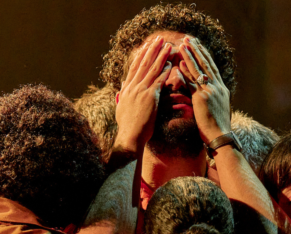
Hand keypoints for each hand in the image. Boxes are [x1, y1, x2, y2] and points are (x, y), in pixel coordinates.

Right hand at [114, 36, 173, 151]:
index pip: (134, 68)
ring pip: (152, 70)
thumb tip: (120, 90)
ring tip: (168, 46)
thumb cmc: (127, 127)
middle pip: (143, 64)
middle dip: (152, 50)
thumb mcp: (120, 109)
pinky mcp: (150, 98)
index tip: (147, 45)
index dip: (141, 55)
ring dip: (161, 56)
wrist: (129, 137)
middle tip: (159, 39)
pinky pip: (158, 81)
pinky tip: (170, 64)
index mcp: (126, 89)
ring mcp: (140, 91)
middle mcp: (132, 88)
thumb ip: (121, 97)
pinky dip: (164, 72)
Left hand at [178, 37, 230, 142]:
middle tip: (190, 38)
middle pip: (207, 64)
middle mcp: (218, 87)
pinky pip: (192, 82)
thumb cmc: (217, 127)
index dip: (205, 56)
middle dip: (198, 50)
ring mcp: (211, 91)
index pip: (212, 68)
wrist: (221, 137)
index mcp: (222, 89)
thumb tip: (205, 93)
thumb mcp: (217, 109)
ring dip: (191, 56)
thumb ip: (212, 98)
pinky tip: (180, 64)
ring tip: (184, 44)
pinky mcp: (202, 98)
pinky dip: (186, 72)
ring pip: (199, 70)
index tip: (198, 45)